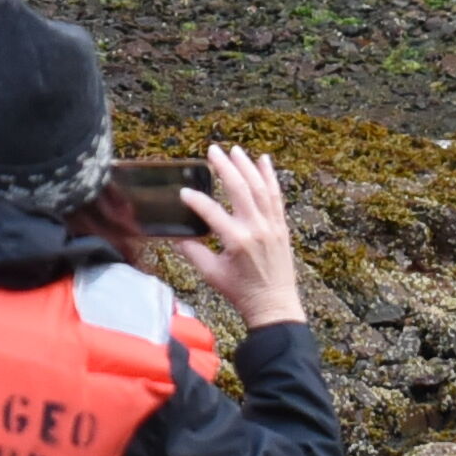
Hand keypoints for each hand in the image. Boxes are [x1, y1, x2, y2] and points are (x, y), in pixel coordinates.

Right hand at [183, 142, 307, 333]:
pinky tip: (263, 161)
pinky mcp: (281, 226)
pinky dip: (270, 177)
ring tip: (235, 150)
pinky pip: (276, 196)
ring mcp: (272, 226)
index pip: (212, 212)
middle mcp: (257, 228)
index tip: (183, 192)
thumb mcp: (211, 274)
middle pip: (240, 189)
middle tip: (212, 150)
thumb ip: (192, 252)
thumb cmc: (241, 292)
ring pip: (260, 187)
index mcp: (237, 240)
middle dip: (225, 167)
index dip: (195, 200)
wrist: (274, 305)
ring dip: (247, 166)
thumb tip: (174, 236)